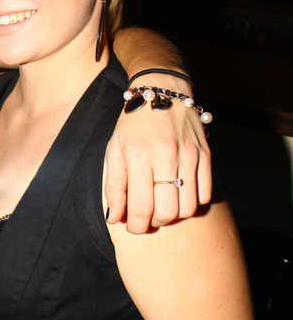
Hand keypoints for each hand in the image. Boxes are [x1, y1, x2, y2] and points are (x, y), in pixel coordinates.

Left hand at [105, 74, 211, 232]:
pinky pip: (204, 194)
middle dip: (155, 222)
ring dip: (174, 215)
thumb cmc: (133, 125)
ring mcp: (189, 155)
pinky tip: (179, 194)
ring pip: (188, 207)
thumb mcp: (114, 151)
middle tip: (147, 216)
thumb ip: (114, 187)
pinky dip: (192, 202)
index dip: (136, 225)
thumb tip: (114, 218)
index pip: (141, 205)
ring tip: (163, 205)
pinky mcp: (206, 154)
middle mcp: (166, 155)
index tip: (132, 227)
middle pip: (167, 211)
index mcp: (138, 155)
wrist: (162, 93)